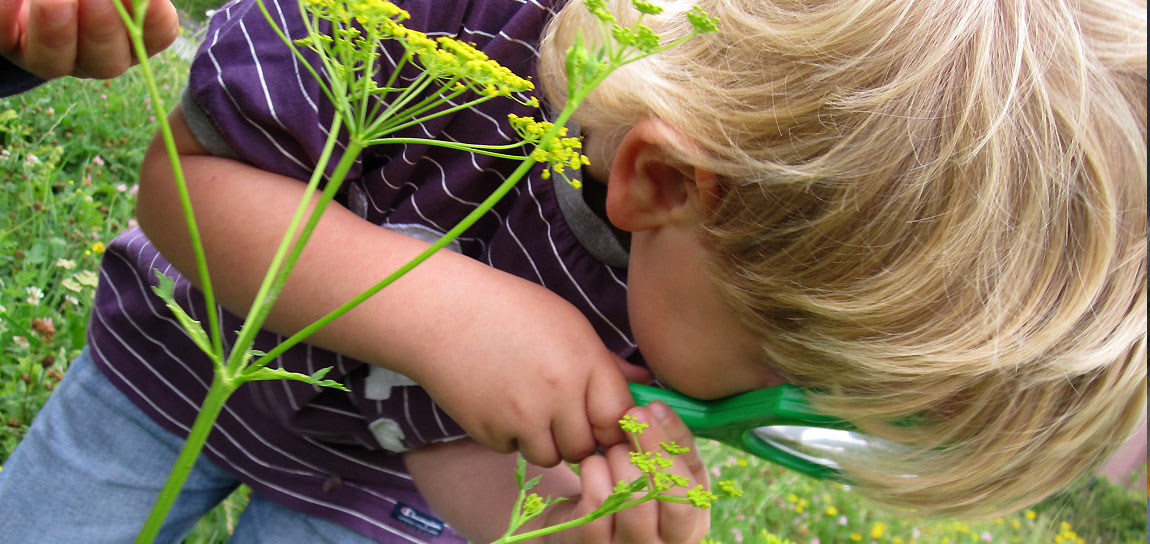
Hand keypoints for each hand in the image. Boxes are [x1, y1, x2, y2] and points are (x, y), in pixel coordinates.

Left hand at [0, 0, 178, 78]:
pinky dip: (5, 15)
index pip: (156, 34)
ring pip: (53, 63)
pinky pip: (2, 38)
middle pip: (107, 61)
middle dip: (104, 29)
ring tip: (55, 0)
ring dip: (57, 31)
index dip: (156, 19)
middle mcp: (90, 52)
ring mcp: (45, 54)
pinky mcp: (5, 44)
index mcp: (127, 32)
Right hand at [403, 275, 649, 466]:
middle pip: (586, 446)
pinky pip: (513, 450)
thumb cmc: (509, 309)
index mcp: (584, 362)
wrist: (440, 312)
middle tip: (564, 414)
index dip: (614, 424)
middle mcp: (557, 394)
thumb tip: (644, 385)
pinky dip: (511, 437)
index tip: (605, 420)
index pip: (619, 418)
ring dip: (546, 441)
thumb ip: (605, 361)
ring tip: (531, 407)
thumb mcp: (567, 322)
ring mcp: (521, 417)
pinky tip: (500, 403)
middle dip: (580, 437)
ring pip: (551, 456)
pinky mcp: (489, 432)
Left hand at [543, 403, 710, 543]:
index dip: (674, 446)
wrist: (581, 523)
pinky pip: (598, 501)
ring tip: (612, 446)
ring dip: (620, 460)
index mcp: (691, 526)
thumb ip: (669, 443)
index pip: (691, 491)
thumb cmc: (629, 488)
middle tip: (633, 415)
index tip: (655, 407)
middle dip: (651, 448)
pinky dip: (594, 470)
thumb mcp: (660, 470)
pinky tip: (591, 463)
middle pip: (669, 498)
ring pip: (632, 499)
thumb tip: (658, 407)